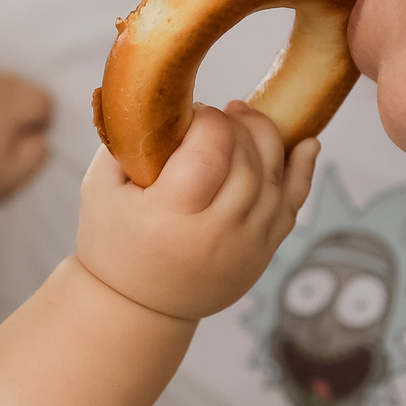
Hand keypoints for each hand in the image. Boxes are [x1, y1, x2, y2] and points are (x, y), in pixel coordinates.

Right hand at [79, 102, 317, 320]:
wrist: (138, 308)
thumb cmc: (113, 241)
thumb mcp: (100, 186)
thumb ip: (127, 140)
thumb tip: (158, 98)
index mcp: (171, 215)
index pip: (211, 151)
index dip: (208, 120)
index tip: (192, 116)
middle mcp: (217, 234)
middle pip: (248, 160)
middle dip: (237, 125)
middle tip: (216, 116)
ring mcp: (248, 245)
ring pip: (275, 177)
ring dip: (265, 137)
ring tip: (243, 119)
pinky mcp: (264, 251)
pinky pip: (294, 204)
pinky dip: (302, 170)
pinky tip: (305, 143)